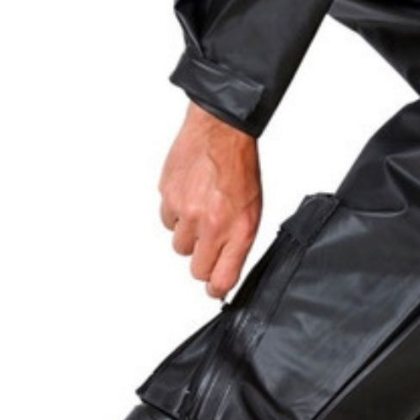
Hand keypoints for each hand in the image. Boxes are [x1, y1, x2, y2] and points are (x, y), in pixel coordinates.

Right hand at [158, 101, 261, 298]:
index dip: (217, 288)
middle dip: (202, 261)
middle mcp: (211, 224)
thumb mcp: (252, 210)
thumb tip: (224, 269)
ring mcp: (187, 211)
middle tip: (208, 243)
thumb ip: (238, 242)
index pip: (222, 278)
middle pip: (196, 270)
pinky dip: (175, 215)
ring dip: (188, 235)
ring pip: (179, 246)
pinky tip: (188, 197)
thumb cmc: (239, 168)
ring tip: (200, 211)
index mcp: (238, 228)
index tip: (215, 289)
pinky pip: (167, 221)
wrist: (220, 131)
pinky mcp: (168, 197)